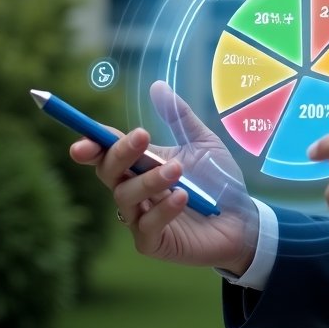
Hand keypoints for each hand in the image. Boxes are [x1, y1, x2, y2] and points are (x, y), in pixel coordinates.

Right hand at [69, 81, 257, 273]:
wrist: (243, 218)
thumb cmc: (220, 180)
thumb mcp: (203, 142)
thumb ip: (180, 117)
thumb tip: (158, 85)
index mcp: (141, 165)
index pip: (107, 152)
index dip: (92, 144)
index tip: (84, 138)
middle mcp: (134, 190)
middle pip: (108, 172)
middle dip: (120, 153)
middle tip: (142, 137)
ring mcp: (140, 218)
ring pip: (125, 198)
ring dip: (149, 180)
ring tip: (178, 170)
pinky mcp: (152, 242)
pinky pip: (146, 226)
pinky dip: (162, 210)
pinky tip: (182, 197)